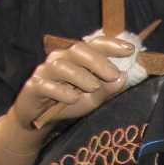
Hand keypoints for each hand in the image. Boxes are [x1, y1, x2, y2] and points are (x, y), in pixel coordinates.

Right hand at [11, 36, 134, 130]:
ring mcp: (45, 71)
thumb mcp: (93, 98)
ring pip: (61, 65)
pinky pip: (46, 84)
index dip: (111, 44)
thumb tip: (123, 77)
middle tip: (113, 75)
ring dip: (80, 76)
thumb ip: (107, 88)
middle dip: (98, 61)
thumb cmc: (68, 102)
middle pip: (78, 49)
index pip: (94, 44)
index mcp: (77, 57)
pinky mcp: (33, 86)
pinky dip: (61, 91)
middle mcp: (60, 58)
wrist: (39, 120)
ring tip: (94, 88)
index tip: (130, 50)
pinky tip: (73, 98)